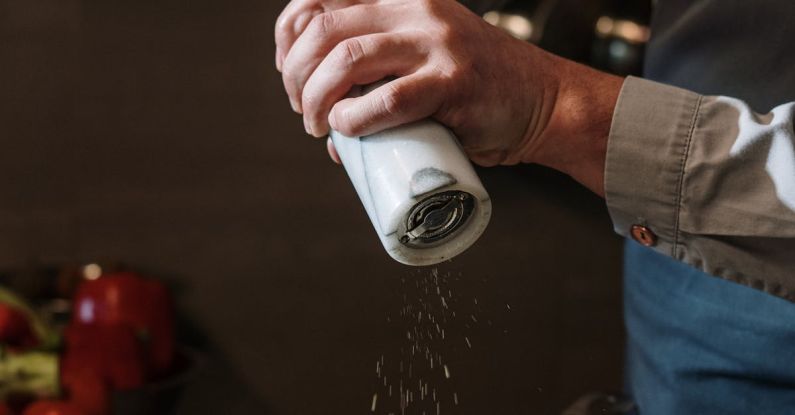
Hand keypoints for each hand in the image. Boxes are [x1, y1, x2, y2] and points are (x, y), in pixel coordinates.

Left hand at [275, 0, 622, 194]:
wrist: (540, 102)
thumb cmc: (475, 90)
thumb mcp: (422, 58)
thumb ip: (379, 76)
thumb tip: (330, 126)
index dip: (289, 31)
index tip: (288, 68)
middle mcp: (416, 9)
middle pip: (325, 28)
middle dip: (296, 74)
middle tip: (302, 110)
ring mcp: (436, 43)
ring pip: (348, 58)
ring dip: (316, 97)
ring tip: (319, 125)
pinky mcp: (453, 82)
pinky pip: (390, 98)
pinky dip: (355, 118)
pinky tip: (347, 130)